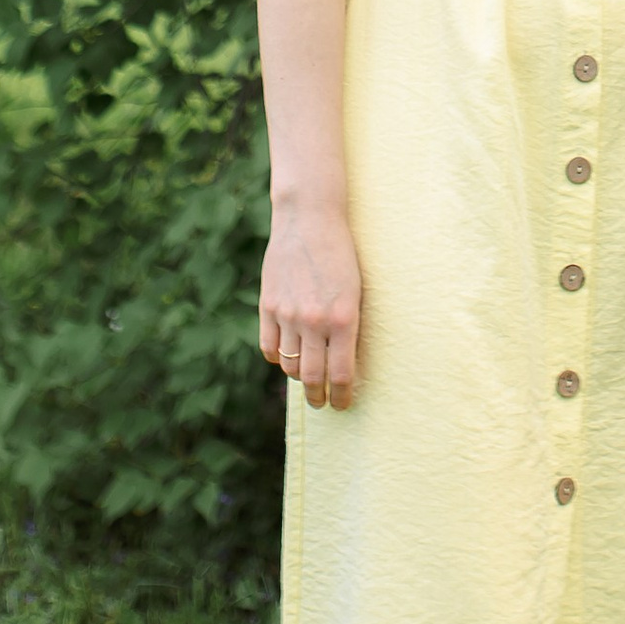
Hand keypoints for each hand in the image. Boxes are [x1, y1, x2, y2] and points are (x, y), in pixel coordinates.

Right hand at [259, 208, 362, 410]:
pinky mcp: (268, 306)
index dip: (341, 396)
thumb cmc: (342, 254)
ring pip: (290, 365)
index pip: (340, 375)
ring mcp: (287, 314)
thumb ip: (347, 327)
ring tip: (308, 381)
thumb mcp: (356, 291)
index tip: (343, 404)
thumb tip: (343, 363)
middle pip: (313, 378)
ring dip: (300, 378)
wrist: (310, 219)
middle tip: (324, 404)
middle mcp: (314, 321)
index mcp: (343, 319)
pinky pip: (269, 347)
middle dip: (320, 397)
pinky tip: (286, 356)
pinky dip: (277, 358)